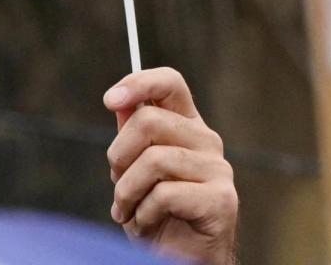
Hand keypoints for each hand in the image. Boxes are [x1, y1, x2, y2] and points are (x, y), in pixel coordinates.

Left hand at [104, 67, 237, 263]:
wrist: (180, 260)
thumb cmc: (156, 214)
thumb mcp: (133, 171)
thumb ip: (131, 135)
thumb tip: (121, 101)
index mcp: (187, 127)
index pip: (170, 83)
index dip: (138, 83)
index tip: (110, 100)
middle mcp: (207, 141)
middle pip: (149, 120)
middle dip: (119, 155)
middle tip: (116, 184)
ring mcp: (218, 170)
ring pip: (154, 160)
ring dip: (127, 192)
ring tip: (128, 212)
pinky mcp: (221, 201)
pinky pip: (165, 194)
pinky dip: (145, 214)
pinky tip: (149, 224)